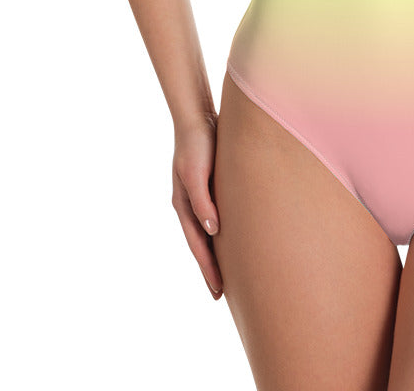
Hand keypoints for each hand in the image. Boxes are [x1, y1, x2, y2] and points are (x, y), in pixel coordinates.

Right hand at [172, 114, 222, 299]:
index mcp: (183, 205)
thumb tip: (212, 231)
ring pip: (207, 233)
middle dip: (210, 269)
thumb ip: (202, 201)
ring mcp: (198, 196)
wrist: (198, 118)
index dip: (207, 268)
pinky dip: (219, 234)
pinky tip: (229, 239)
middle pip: (200, 244)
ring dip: (214, 254)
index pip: (197, 245)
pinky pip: (213, 217)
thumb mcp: (196, 173)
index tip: (218, 290)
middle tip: (222, 294)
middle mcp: (189, 205)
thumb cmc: (197, 144)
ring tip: (227, 273)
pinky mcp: (209, 187)